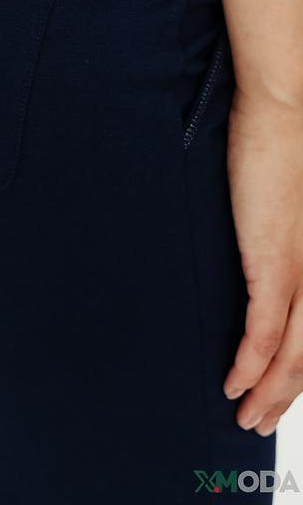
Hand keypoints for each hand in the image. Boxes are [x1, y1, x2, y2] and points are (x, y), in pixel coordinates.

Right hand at [223, 88, 302, 434]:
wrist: (287, 108)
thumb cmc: (285, 141)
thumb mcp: (287, 201)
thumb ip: (280, 233)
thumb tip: (259, 254)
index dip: (299, 371)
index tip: (276, 390)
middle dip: (285, 397)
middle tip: (258, 421)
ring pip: (295, 355)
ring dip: (270, 394)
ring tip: (245, 417)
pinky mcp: (275, 261)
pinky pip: (263, 331)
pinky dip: (249, 365)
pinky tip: (234, 383)